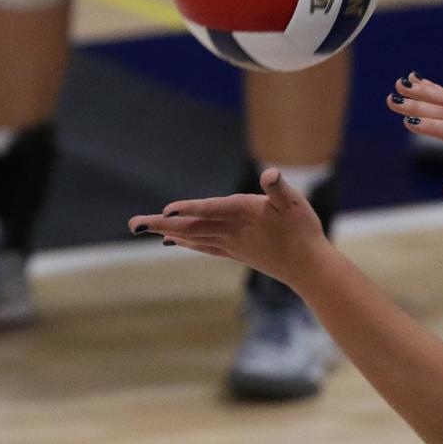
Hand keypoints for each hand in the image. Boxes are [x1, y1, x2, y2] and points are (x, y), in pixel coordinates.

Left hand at [127, 169, 333, 287]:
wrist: (309, 268)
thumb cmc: (304, 232)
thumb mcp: (296, 204)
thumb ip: (279, 189)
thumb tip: (270, 175)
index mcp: (246, 213)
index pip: (212, 210)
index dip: (190, 209)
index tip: (166, 210)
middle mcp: (233, 230)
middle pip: (192, 227)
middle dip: (162, 224)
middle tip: (133, 224)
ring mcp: (232, 243)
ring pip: (193, 237)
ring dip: (167, 232)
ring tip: (144, 228)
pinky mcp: (235, 251)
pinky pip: (203, 246)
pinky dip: (186, 242)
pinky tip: (173, 241)